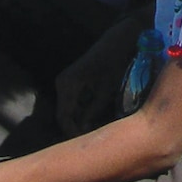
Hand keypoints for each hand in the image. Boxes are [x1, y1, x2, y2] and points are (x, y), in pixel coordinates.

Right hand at [55, 17, 154, 135]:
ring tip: (94, 132)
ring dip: (79, 121)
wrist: (119, 39)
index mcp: (68, 84)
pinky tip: (93, 120)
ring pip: (69, 110)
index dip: (72, 133)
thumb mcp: (107, 89)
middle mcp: (62, 83)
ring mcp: (65, 82)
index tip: (84, 143)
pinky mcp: (72, 83)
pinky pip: (73, 103)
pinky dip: (81, 112)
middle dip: (76, 129)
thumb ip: (94, 111)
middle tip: (92, 140)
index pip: (63, 117)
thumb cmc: (115, 61)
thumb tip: (85, 130)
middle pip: (64, 115)